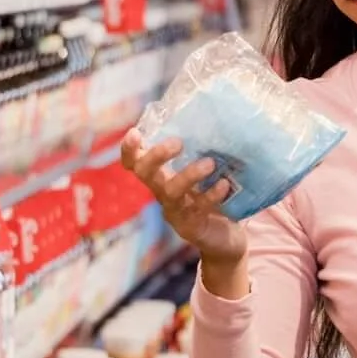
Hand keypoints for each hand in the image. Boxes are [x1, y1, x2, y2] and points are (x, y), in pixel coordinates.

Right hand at [120, 130, 246, 266]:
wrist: (226, 241)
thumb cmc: (215, 198)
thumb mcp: (207, 174)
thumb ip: (206, 152)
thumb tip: (220, 117)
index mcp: (163, 177)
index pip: (135, 163)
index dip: (130, 150)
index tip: (134, 133)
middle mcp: (164, 193)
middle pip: (146, 173)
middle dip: (156, 156)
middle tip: (177, 142)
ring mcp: (176, 212)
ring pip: (171, 192)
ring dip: (188, 175)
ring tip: (210, 163)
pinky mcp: (192, 227)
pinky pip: (198, 208)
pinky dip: (211, 195)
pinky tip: (224, 185)